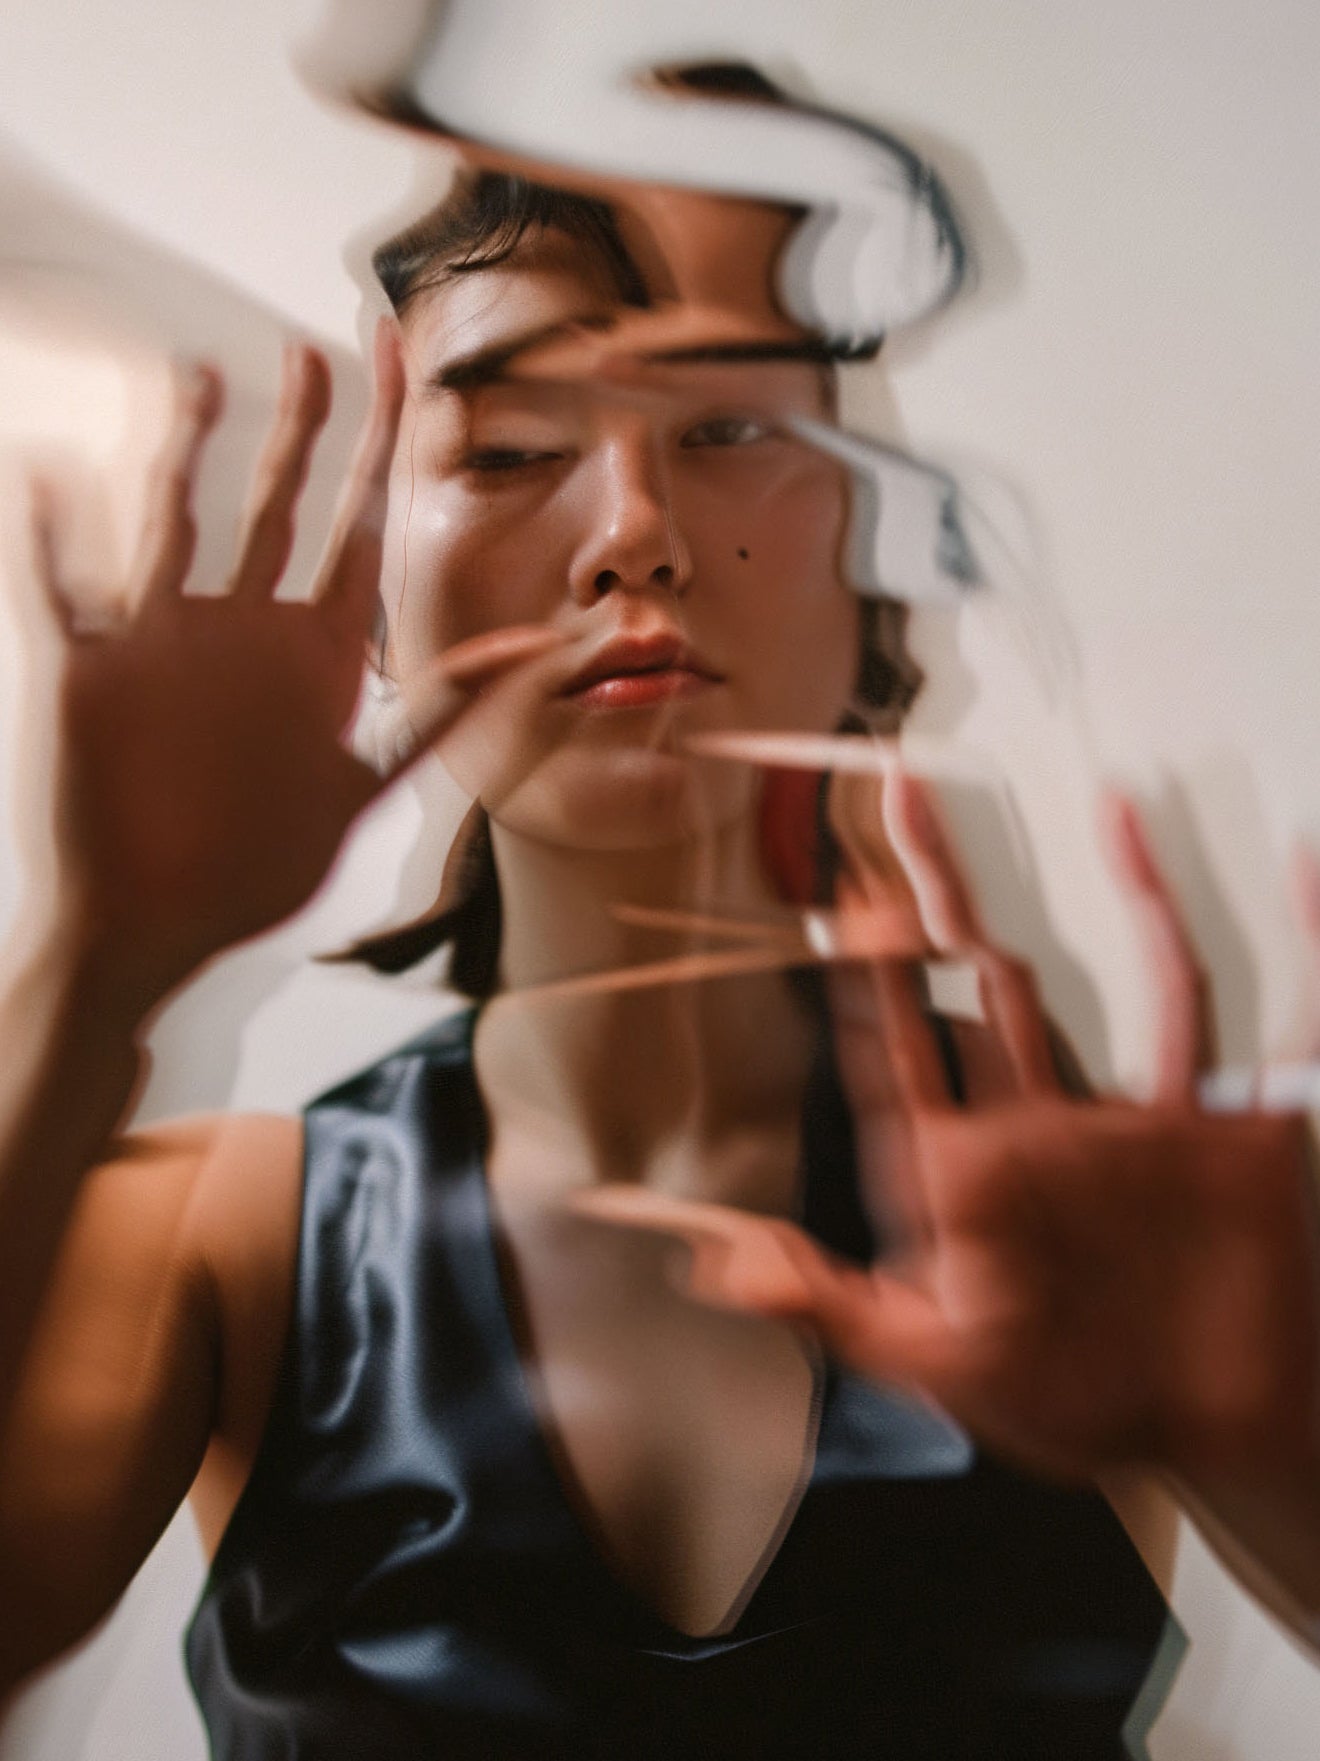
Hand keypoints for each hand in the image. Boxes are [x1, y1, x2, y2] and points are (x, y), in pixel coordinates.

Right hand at [8, 325, 553, 1011]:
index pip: (365, 529)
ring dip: (185, 450)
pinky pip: (59, 587)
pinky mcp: (87, 670)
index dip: (388, 446)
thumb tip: (544, 647)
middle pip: (278, 505)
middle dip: (302, 430)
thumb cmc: (256, 867)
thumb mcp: (360, 784)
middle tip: (318, 354)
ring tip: (200, 378)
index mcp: (315, 655)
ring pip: (174, 520)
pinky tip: (47, 471)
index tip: (409, 363)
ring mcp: (164, 644)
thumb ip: (441, 710)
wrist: (156, 929)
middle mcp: (244, 633)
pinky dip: (49, 533)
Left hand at [583, 774, 1319, 1492]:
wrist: (1207, 1445)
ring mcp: (1146, 1120)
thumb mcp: (931, 1365)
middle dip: (946, 892)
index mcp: (973, 1170)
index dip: (866, 972)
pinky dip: (1301, 946)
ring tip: (1109, 807)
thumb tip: (720, 1267)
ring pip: (1134, 977)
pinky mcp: (1236, 1136)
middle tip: (905, 799)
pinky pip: (1278, 1027)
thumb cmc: (1065, 1407)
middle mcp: (1052, 1122)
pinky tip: (1298, 867)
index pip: (905, 1046)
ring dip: (1125, 891)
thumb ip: (832, 1308)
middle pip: (992, 979)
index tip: (836, 892)